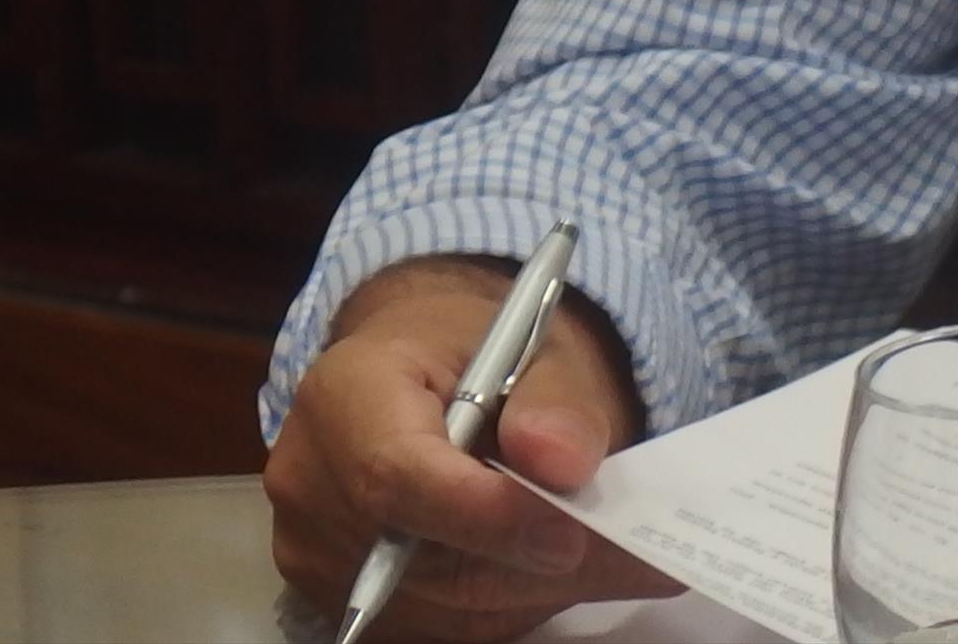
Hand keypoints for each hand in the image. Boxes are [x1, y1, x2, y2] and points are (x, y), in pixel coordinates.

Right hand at [265, 257, 676, 640]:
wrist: (425, 369)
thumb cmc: (477, 345)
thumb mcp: (532, 341)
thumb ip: (553, 400)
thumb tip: (563, 463)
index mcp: (343, 395)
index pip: (395, 476)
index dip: (483, 514)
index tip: (570, 532)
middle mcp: (309, 483)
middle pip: (423, 557)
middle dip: (538, 561)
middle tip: (648, 560)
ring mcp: (316, 551)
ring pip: (440, 604)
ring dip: (539, 586)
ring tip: (627, 556)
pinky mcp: (343, 595)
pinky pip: (440, 621)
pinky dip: (514, 599)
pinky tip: (567, 563)